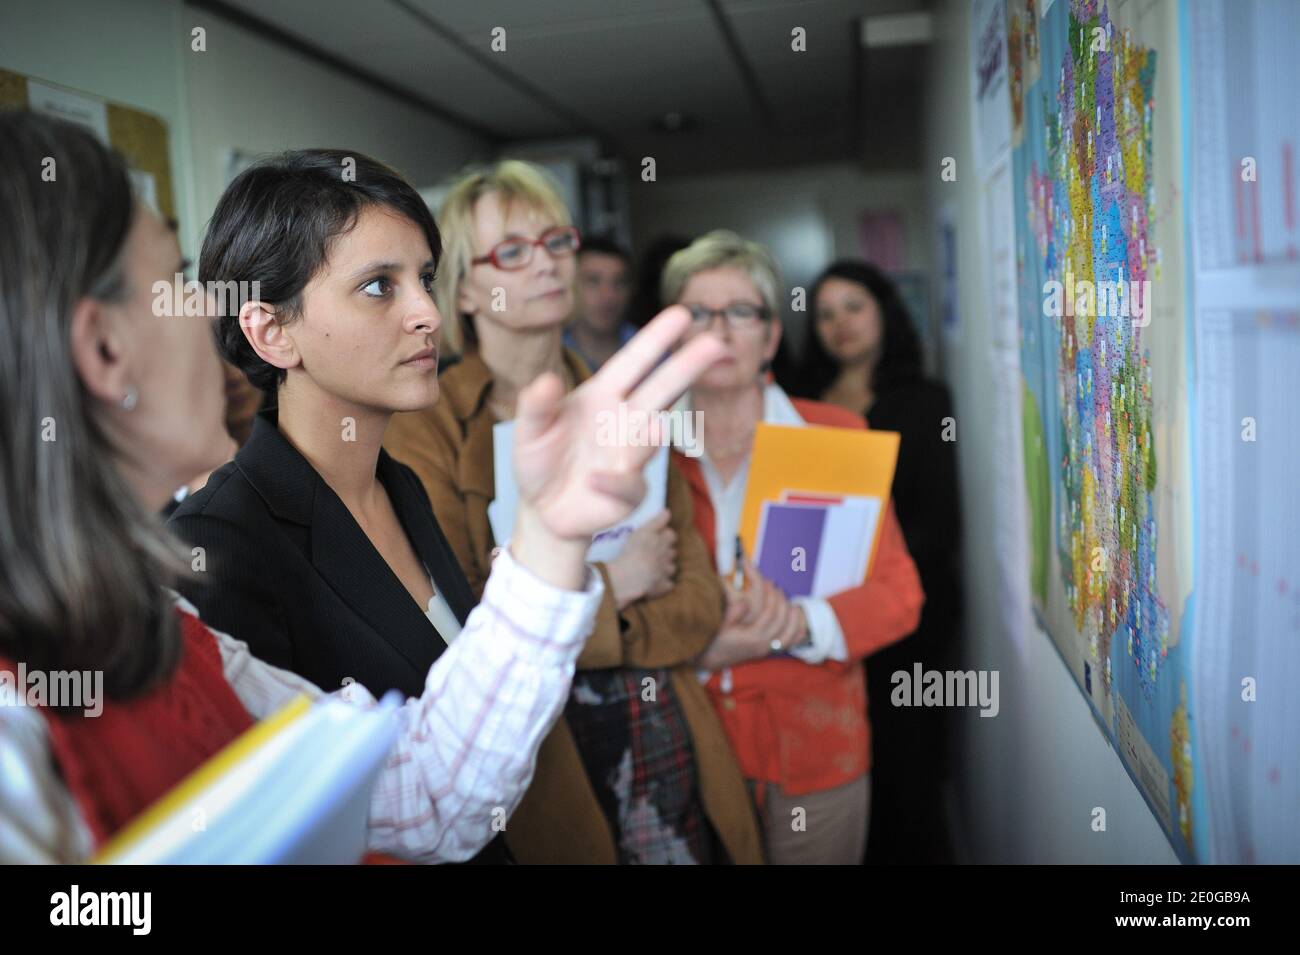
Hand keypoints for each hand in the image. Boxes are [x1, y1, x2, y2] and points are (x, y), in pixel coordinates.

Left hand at [509, 306, 724, 589]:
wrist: (543, 511)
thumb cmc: (540, 461)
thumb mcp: (529, 431)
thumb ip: (536, 406)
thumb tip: (546, 379)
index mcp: (602, 396)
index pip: (634, 363)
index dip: (656, 339)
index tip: (682, 315)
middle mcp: (623, 421)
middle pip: (662, 390)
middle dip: (687, 367)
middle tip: (716, 345)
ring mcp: (630, 456)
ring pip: (650, 439)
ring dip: (651, 435)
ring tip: (653, 429)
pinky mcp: (629, 492)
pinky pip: (629, 484)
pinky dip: (615, 483)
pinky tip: (596, 481)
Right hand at [605, 510, 676, 609]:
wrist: (630, 576)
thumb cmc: (634, 550)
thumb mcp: (643, 531)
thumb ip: (657, 521)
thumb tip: (668, 511)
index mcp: (663, 541)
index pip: (671, 535)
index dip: (666, 535)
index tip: (659, 536)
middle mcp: (667, 556)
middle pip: (672, 551)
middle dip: (666, 551)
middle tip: (655, 552)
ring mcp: (665, 572)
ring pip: (671, 568)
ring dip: (666, 567)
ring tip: (654, 568)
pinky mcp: (662, 587)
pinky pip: (667, 585)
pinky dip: (664, 584)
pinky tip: (656, 583)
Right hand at [697, 566, 807, 669]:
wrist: (711, 658)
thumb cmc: (713, 639)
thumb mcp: (718, 625)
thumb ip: (732, 614)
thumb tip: (745, 603)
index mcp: (751, 637)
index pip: (769, 613)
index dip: (770, 595)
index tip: (767, 581)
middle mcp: (762, 645)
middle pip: (781, 620)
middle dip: (780, 600)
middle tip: (776, 587)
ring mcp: (767, 649)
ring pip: (790, 633)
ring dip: (792, 615)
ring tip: (788, 600)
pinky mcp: (768, 651)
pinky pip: (790, 643)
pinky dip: (798, 630)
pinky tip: (797, 619)